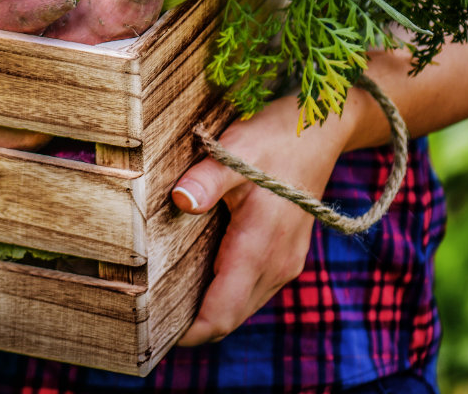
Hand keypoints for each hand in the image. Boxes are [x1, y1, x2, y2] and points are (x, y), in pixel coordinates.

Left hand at [171, 92, 362, 346]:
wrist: (320, 133)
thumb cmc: (274, 140)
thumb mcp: (235, 152)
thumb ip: (206, 180)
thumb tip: (180, 201)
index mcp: (260, 248)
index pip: (222, 313)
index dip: (189, 331)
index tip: (151, 334)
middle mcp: (276, 265)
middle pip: (229, 318)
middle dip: (192, 325)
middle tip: (146, 320)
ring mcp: (284, 262)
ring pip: (240, 306)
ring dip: (209, 310)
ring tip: (162, 302)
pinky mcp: (285, 255)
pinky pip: (250, 289)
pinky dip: (224, 294)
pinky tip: (194, 277)